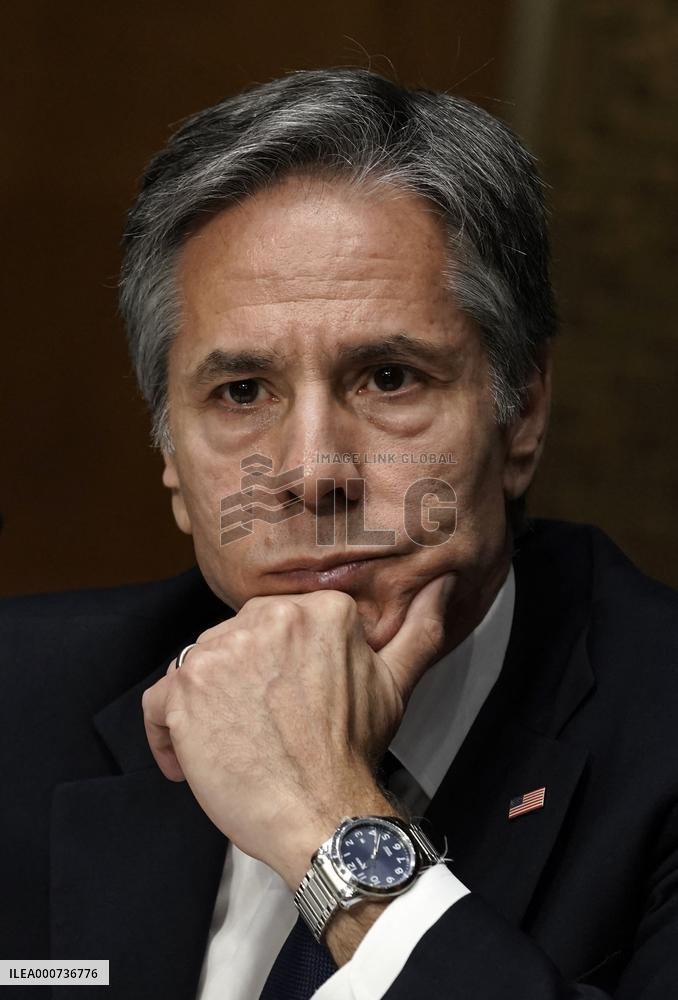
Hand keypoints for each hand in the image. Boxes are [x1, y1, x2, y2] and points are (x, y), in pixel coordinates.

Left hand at [141, 572, 453, 887]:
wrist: (322, 813)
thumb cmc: (353, 752)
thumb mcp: (396, 683)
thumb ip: (420, 628)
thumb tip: (442, 586)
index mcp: (317, 609)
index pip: (277, 623)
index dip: (277, 666)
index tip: (287, 701)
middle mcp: (267, 618)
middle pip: (236, 640)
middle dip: (243, 681)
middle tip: (264, 727)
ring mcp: (221, 651)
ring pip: (199, 666)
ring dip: (207, 705)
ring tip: (233, 744)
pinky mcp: (184, 689)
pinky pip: (157, 702)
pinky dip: (166, 734)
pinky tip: (192, 761)